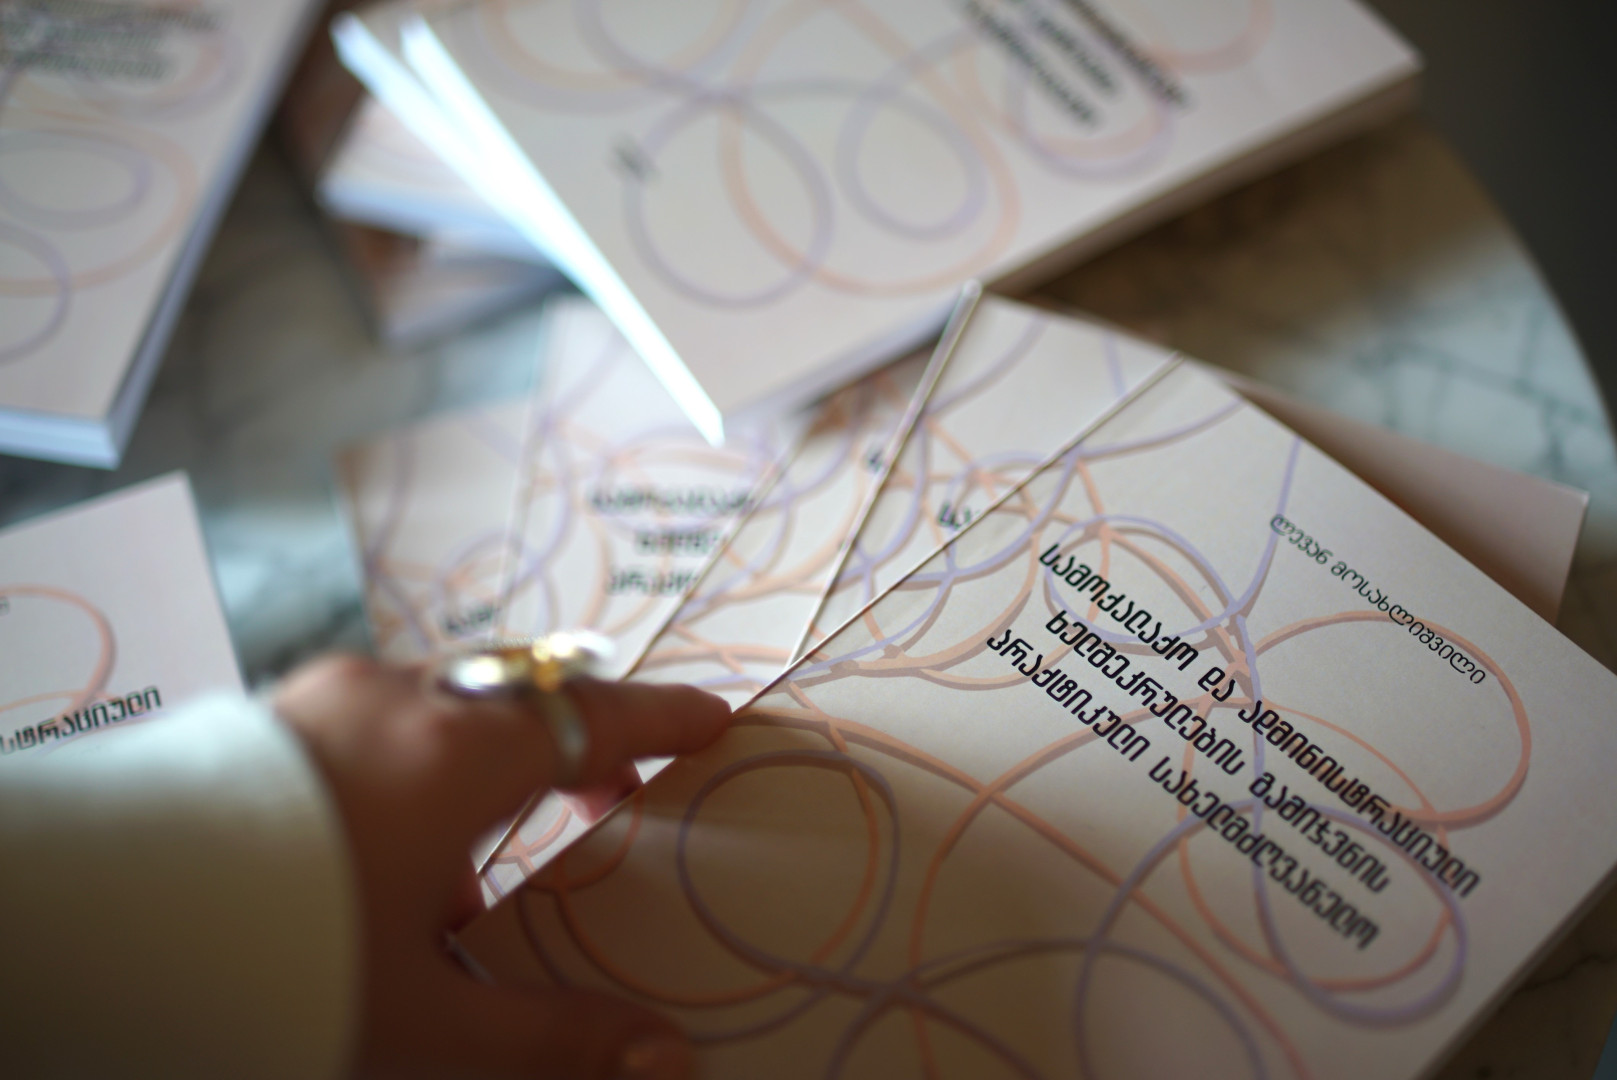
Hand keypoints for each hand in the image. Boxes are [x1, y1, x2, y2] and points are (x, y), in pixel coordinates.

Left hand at [274, 655, 730, 1079]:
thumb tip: (667, 1056)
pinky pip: (379, 716)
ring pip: (447, 704)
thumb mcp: (426, 1019)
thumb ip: (554, 1037)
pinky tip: (386, 848)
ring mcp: (332, 694)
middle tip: (611, 793)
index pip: (594, 720)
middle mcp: (404, 701)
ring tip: (481, 857)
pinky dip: (417, 759)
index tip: (712, 719)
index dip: (662, 722)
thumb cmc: (283, 965)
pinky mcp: (276, 709)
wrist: (107, 928)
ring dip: (487, 759)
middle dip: (577, 743)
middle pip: (524, 700)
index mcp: (460, 756)